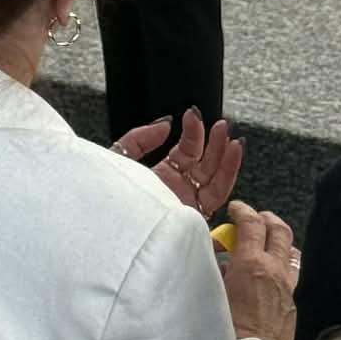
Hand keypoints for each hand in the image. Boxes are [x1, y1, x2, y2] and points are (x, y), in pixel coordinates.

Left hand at [113, 108, 243, 215]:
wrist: (107, 225)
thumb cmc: (107, 198)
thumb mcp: (120, 158)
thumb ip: (139, 138)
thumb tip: (166, 124)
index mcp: (161, 178)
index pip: (186, 152)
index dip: (193, 133)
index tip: (194, 115)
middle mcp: (178, 191)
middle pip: (204, 164)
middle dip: (215, 142)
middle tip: (222, 124)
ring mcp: (188, 203)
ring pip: (215, 178)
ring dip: (225, 155)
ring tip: (230, 136)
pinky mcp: (195, 215)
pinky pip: (217, 194)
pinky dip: (228, 172)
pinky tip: (233, 153)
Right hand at [220, 199, 298, 339]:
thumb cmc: (227, 330)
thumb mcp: (215, 292)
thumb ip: (220, 269)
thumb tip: (223, 259)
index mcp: (251, 263)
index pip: (251, 222)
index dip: (243, 210)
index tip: (236, 209)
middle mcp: (275, 270)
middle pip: (279, 229)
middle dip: (266, 218)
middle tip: (255, 218)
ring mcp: (289, 287)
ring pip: (292, 251)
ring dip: (279, 242)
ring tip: (267, 245)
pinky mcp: (295, 304)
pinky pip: (294, 275)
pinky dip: (284, 266)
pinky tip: (274, 275)